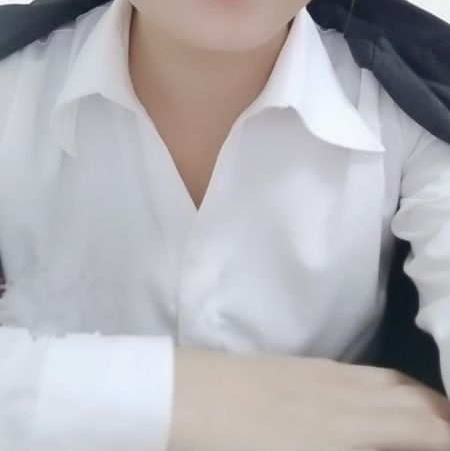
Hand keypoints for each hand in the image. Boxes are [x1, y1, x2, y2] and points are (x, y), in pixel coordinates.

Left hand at [168, 347, 449, 449]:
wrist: (183, 401)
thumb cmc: (237, 450)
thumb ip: (355, 445)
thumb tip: (377, 442)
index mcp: (353, 425)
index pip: (425, 428)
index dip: (447, 434)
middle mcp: (349, 393)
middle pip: (416, 400)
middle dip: (443, 416)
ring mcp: (325, 374)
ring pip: (393, 381)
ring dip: (424, 400)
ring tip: (437, 418)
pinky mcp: (303, 367)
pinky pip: (369, 374)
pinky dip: (395, 387)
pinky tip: (387, 399)